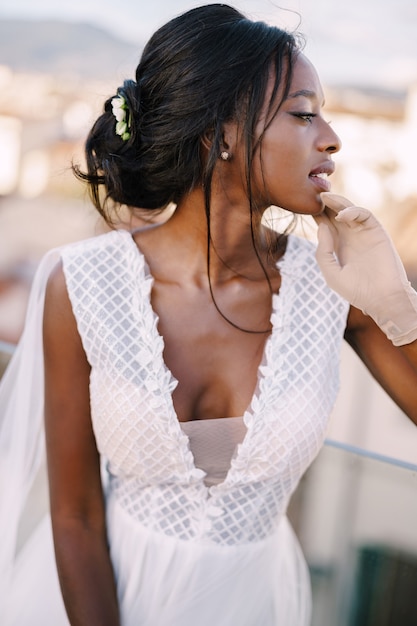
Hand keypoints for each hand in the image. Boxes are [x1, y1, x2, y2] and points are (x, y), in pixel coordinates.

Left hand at [314, 192, 416, 345]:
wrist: (381, 299)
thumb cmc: (356, 290)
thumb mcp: (331, 272)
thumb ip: (323, 251)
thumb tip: (321, 226)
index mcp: (336, 245)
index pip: (323, 223)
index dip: (313, 214)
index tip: (299, 204)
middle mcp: (349, 235)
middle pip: (333, 212)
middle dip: (323, 202)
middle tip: (310, 191)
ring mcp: (363, 232)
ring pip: (348, 209)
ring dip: (336, 201)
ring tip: (323, 197)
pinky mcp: (376, 230)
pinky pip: (364, 214)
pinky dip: (352, 211)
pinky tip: (340, 216)